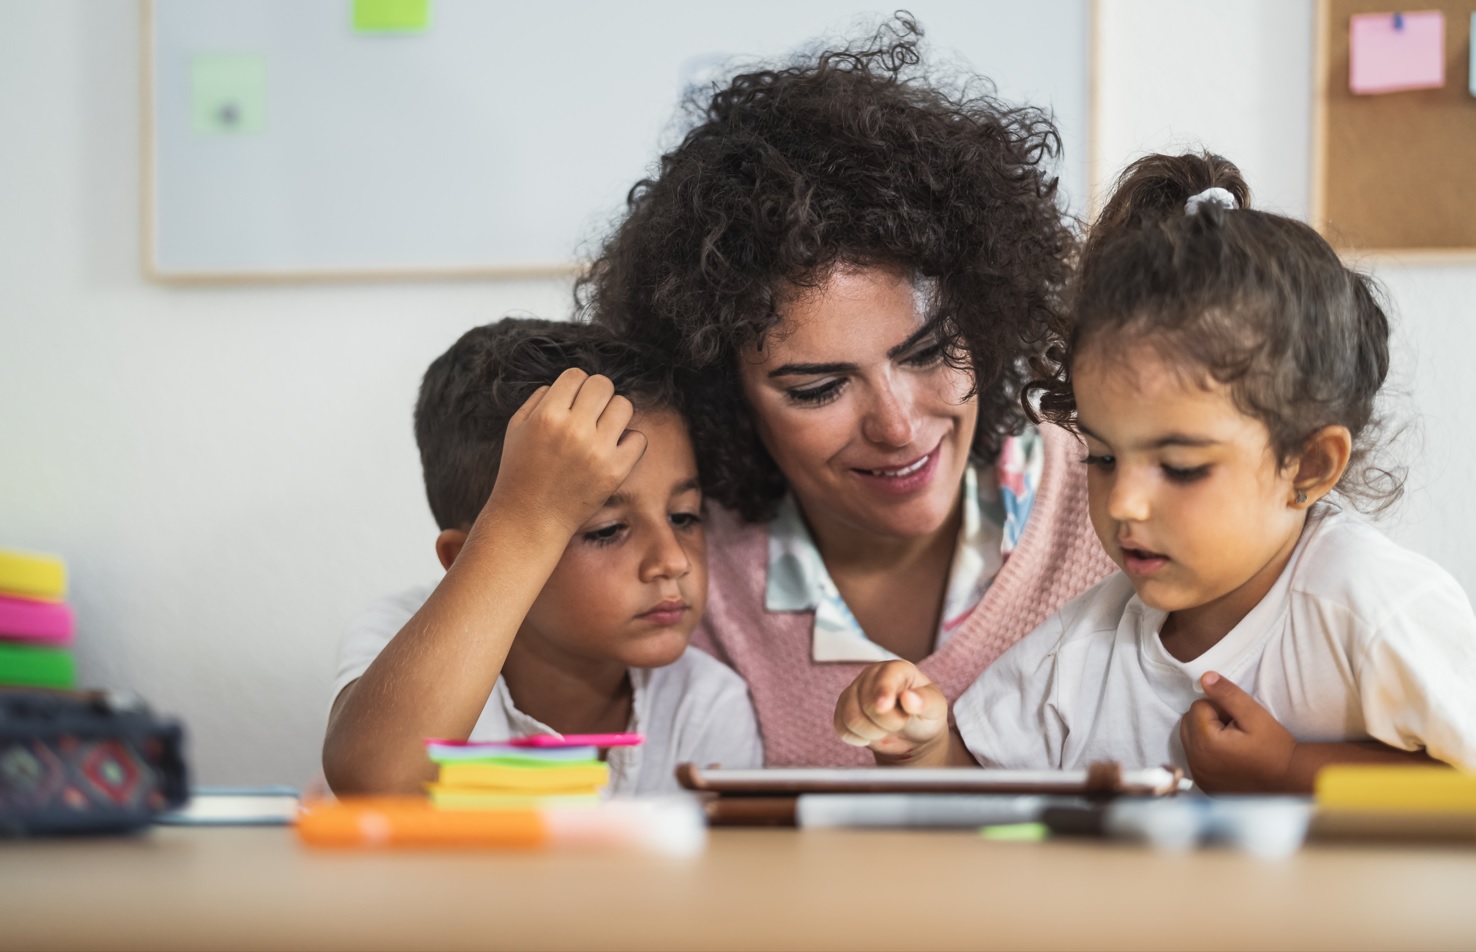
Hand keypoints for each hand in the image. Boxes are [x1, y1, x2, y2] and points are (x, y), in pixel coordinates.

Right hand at [489, 368, 647, 536]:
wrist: (529, 519)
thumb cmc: (520, 470)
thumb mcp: (517, 427)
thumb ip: (540, 398)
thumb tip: (570, 384)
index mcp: (547, 415)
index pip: (576, 375)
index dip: (574, 387)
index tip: (570, 404)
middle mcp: (574, 429)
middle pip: (603, 384)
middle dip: (596, 396)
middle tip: (588, 415)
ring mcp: (597, 450)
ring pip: (624, 405)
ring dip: (614, 414)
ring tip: (601, 430)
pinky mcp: (615, 471)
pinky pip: (639, 438)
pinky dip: (628, 441)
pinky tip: (612, 450)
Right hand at [834, 661, 949, 764]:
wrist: (913, 735)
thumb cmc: (926, 716)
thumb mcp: (936, 708)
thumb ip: (926, 701)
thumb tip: (908, 697)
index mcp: (897, 669)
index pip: (885, 677)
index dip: (883, 691)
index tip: (884, 707)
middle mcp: (872, 675)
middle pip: (866, 702)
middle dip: (886, 722)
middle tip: (901, 723)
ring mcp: (855, 691)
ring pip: (851, 716)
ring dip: (871, 732)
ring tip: (886, 730)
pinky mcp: (843, 709)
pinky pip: (841, 727)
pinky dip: (857, 738)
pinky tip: (870, 735)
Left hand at [1179, 672, 1297, 792]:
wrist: (1289, 779)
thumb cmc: (1274, 747)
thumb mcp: (1254, 714)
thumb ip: (1227, 694)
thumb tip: (1204, 677)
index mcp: (1205, 744)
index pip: (1198, 707)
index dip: (1219, 708)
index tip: (1238, 720)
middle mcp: (1195, 762)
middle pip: (1188, 722)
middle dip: (1208, 719)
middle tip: (1235, 728)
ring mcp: (1198, 775)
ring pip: (1189, 738)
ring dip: (1206, 734)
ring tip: (1232, 741)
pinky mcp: (1203, 784)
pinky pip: (1194, 757)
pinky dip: (1206, 751)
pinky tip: (1228, 756)